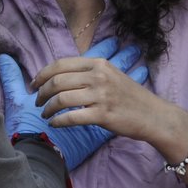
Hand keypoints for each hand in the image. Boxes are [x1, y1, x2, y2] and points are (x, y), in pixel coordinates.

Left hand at [28, 37, 154, 138]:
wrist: (154, 115)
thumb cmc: (130, 97)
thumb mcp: (111, 74)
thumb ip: (88, 72)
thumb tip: (59, 76)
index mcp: (98, 63)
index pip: (60, 64)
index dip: (41, 74)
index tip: (33, 84)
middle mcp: (98, 76)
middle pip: (56, 81)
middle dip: (41, 93)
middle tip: (37, 101)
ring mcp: (101, 95)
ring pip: (61, 99)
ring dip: (47, 108)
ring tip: (45, 114)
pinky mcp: (102, 115)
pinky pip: (71, 117)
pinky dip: (58, 121)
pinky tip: (54, 124)